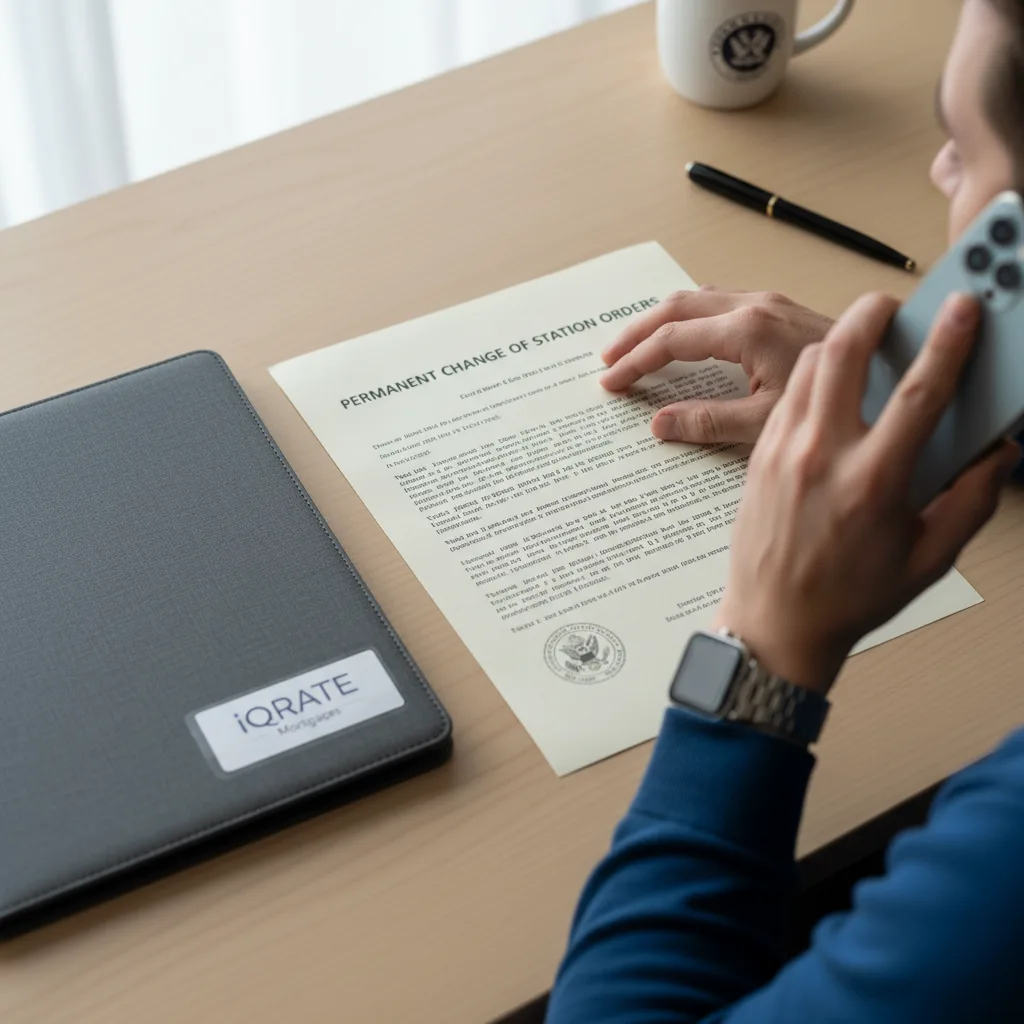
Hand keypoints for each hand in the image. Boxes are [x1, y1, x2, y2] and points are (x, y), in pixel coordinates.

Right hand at [600, 287, 832, 443]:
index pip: (671, 340)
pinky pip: (716, 301)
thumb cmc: (843, 402)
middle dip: (635, 332)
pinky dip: (685, 318)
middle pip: (675, 307)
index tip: (610, 382)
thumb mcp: (767, 423)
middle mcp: (754, 306)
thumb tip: (659, 425)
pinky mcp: (777, 310)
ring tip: (631, 347)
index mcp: (747, 330)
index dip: (635, 362)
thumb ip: (708, 422)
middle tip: (606, 360)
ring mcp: (767, 303)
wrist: (895, 376)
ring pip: (695, 298)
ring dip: (658, 321)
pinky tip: (678, 337)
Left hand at [713, 292, 1018, 694]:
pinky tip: (828, 387)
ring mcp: (782, 453)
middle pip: (843, 353)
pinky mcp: (757, 457)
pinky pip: (785, 397)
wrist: (774, 625)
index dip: (948, 342)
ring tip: (863, 340)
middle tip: (894, 305)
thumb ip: (971, 500)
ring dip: (837, 341)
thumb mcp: (929, 559)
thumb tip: (1000, 453)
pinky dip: (809, 377)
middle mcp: (823, 456)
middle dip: (872, 313)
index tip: (963, 306)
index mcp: (874, 481)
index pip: (920, 392)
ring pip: (805, 367)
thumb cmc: (849, 599)